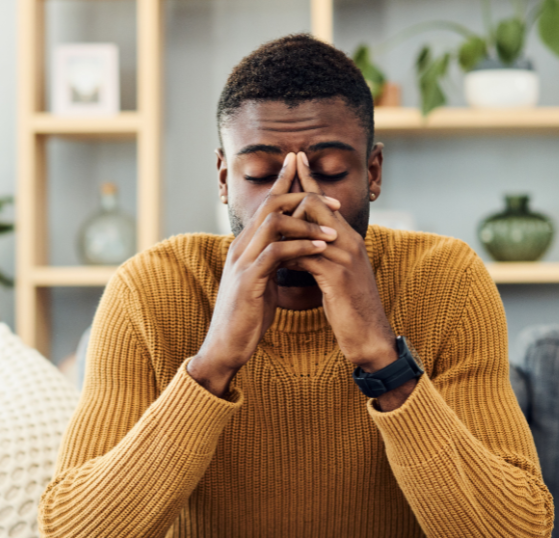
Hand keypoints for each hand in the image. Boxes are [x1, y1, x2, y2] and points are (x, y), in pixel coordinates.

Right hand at [188, 153, 339, 396]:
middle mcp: (240, 248)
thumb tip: (289, 250)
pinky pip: (276, 253)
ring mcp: (242, 262)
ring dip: (306, 223)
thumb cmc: (246, 317)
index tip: (305, 170)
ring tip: (332, 230)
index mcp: (245, 246)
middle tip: (332, 200)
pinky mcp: (248, 280)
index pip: (265, 205)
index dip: (285, 183)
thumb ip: (271, 262)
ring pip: (273, 223)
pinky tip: (320, 248)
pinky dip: (300, 247)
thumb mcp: (261, 282)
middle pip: (269, 204)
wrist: (226, 346)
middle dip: (302, 195)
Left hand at [285, 153, 410, 407]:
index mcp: (349, 238)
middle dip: (288, 201)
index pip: (326, 200)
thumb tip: (298, 245)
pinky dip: (288, 255)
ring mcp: (345, 258)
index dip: (308, 179)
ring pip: (308, 226)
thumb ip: (321, 255)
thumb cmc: (350, 308)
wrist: (369, 337)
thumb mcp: (335, 275)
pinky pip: (306, 256)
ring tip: (262, 230)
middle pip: (314, 205)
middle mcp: (350, 241)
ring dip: (283, 229)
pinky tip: (275, 260)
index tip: (293, 159)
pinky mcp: (337, 277)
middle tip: (267, 201)